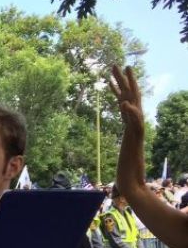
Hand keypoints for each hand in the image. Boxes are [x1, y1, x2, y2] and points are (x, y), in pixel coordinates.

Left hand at [109, 65, 146, 190]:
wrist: (132, 184)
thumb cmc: (125, 171)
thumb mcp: (120, 152)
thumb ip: (121, 143)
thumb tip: (117, 142)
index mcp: (129, 126)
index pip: (123, 102)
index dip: (118, 88)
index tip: (111, 75)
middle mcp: (134, 125)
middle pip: (130, 98)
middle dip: (123, 80)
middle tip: (116, 63)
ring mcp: (136, 132)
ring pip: (133, 105)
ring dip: (127, 88)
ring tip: (124, 72)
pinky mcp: (136, 141)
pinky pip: (133, 124)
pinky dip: (129, 114)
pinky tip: (122, 103)